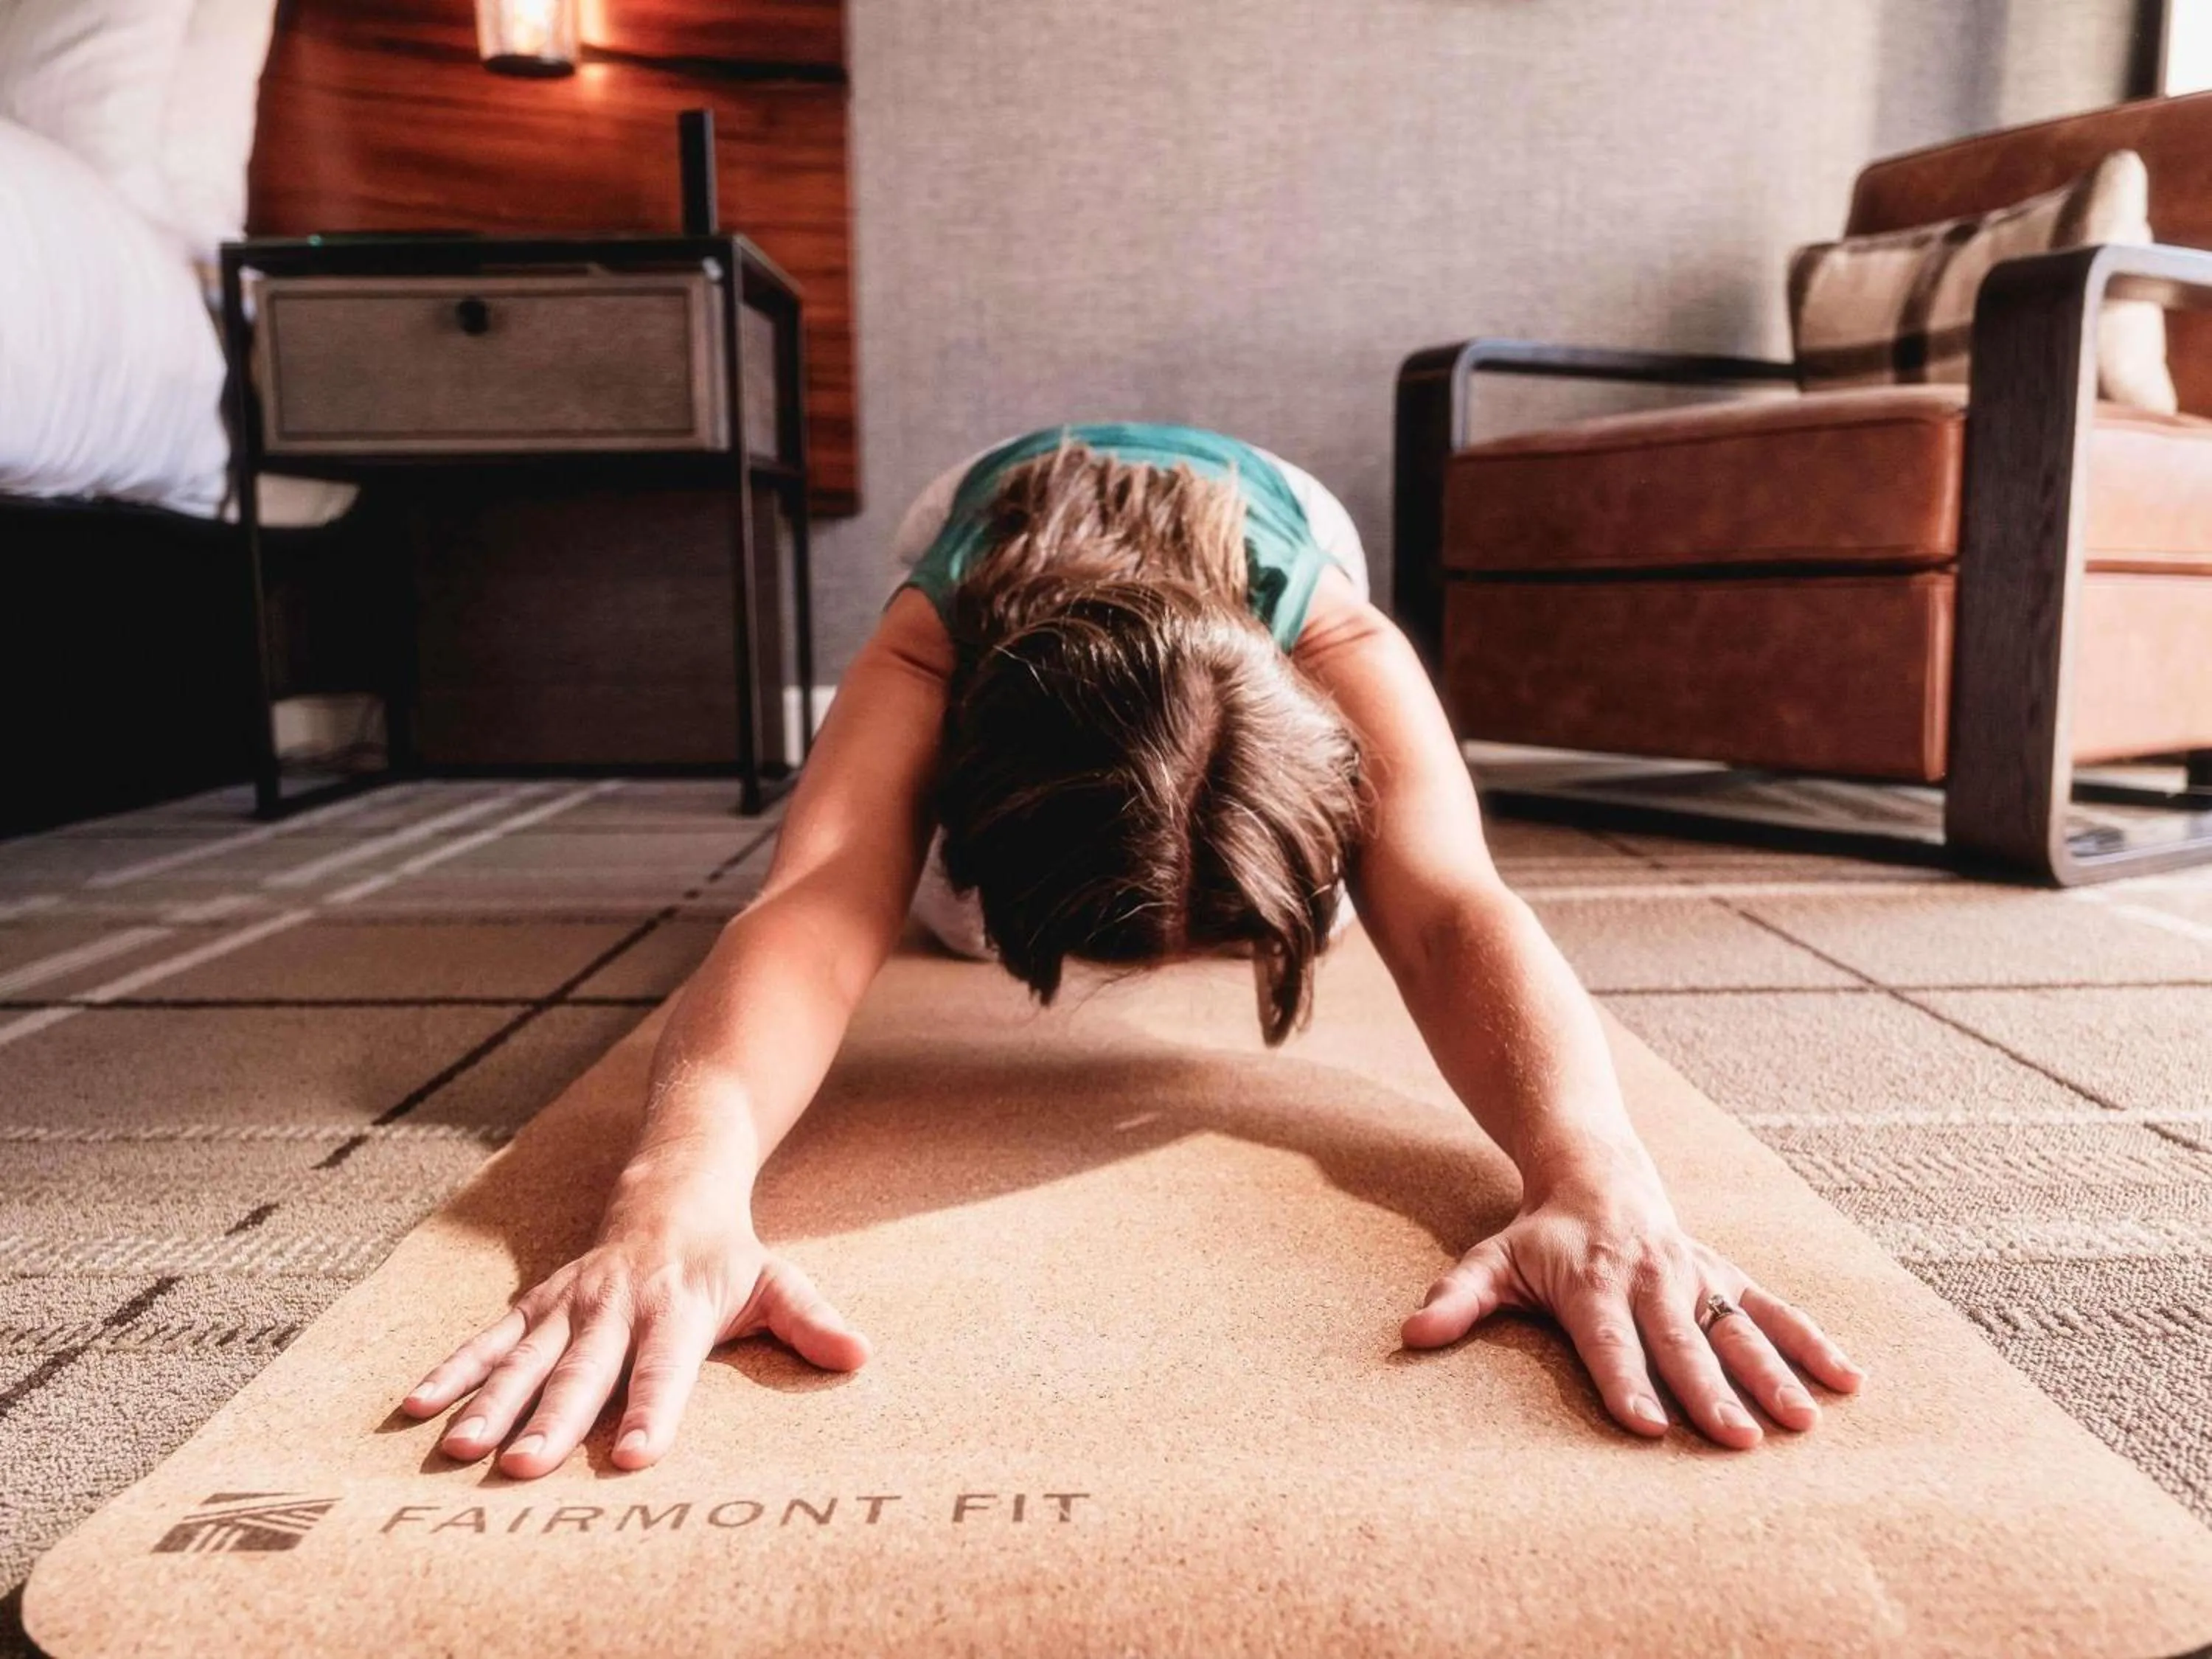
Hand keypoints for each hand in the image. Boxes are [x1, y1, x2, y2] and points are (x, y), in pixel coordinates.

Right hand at [398, 1204, 867, 1478]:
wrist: (674, 1184)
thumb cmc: (729, 1257)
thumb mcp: (776, 1281)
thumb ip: (811, 1321)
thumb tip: (860, 1356)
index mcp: (676, 1309)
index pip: (664, 1369)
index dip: (650, 1411)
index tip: (633, 1456)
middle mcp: (616, 1306)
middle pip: (583, 1370)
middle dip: (552, 1419)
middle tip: (523, 1468)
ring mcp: (569, 1304)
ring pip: (525, 1357)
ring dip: (490, 1402)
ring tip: (459, 1449)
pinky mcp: (537, 1304)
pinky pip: (488, 1338)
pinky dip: (453, 1369)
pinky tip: (416, 1407)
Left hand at [1400, 1173, 1863, 1447]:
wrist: (1594, 1169)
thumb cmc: (1538, 1234)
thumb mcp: (1491, 1259)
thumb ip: (1457, 1298)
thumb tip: (1411, 1334)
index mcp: (1592, 1281)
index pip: (1608, 1339)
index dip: (1625, 1380)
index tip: (1646, 1425)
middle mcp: (1650, 1278)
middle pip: (1681, 1342)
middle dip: (1710, 1392)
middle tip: (1738, 1442)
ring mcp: (1695, 1274)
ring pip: (1737, 1326)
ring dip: (1771, 1373)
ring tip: (1801, 1422)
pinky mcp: (1726, 1272)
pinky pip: (1774, 1306)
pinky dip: (1812, 1340)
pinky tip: (1850, 1380)